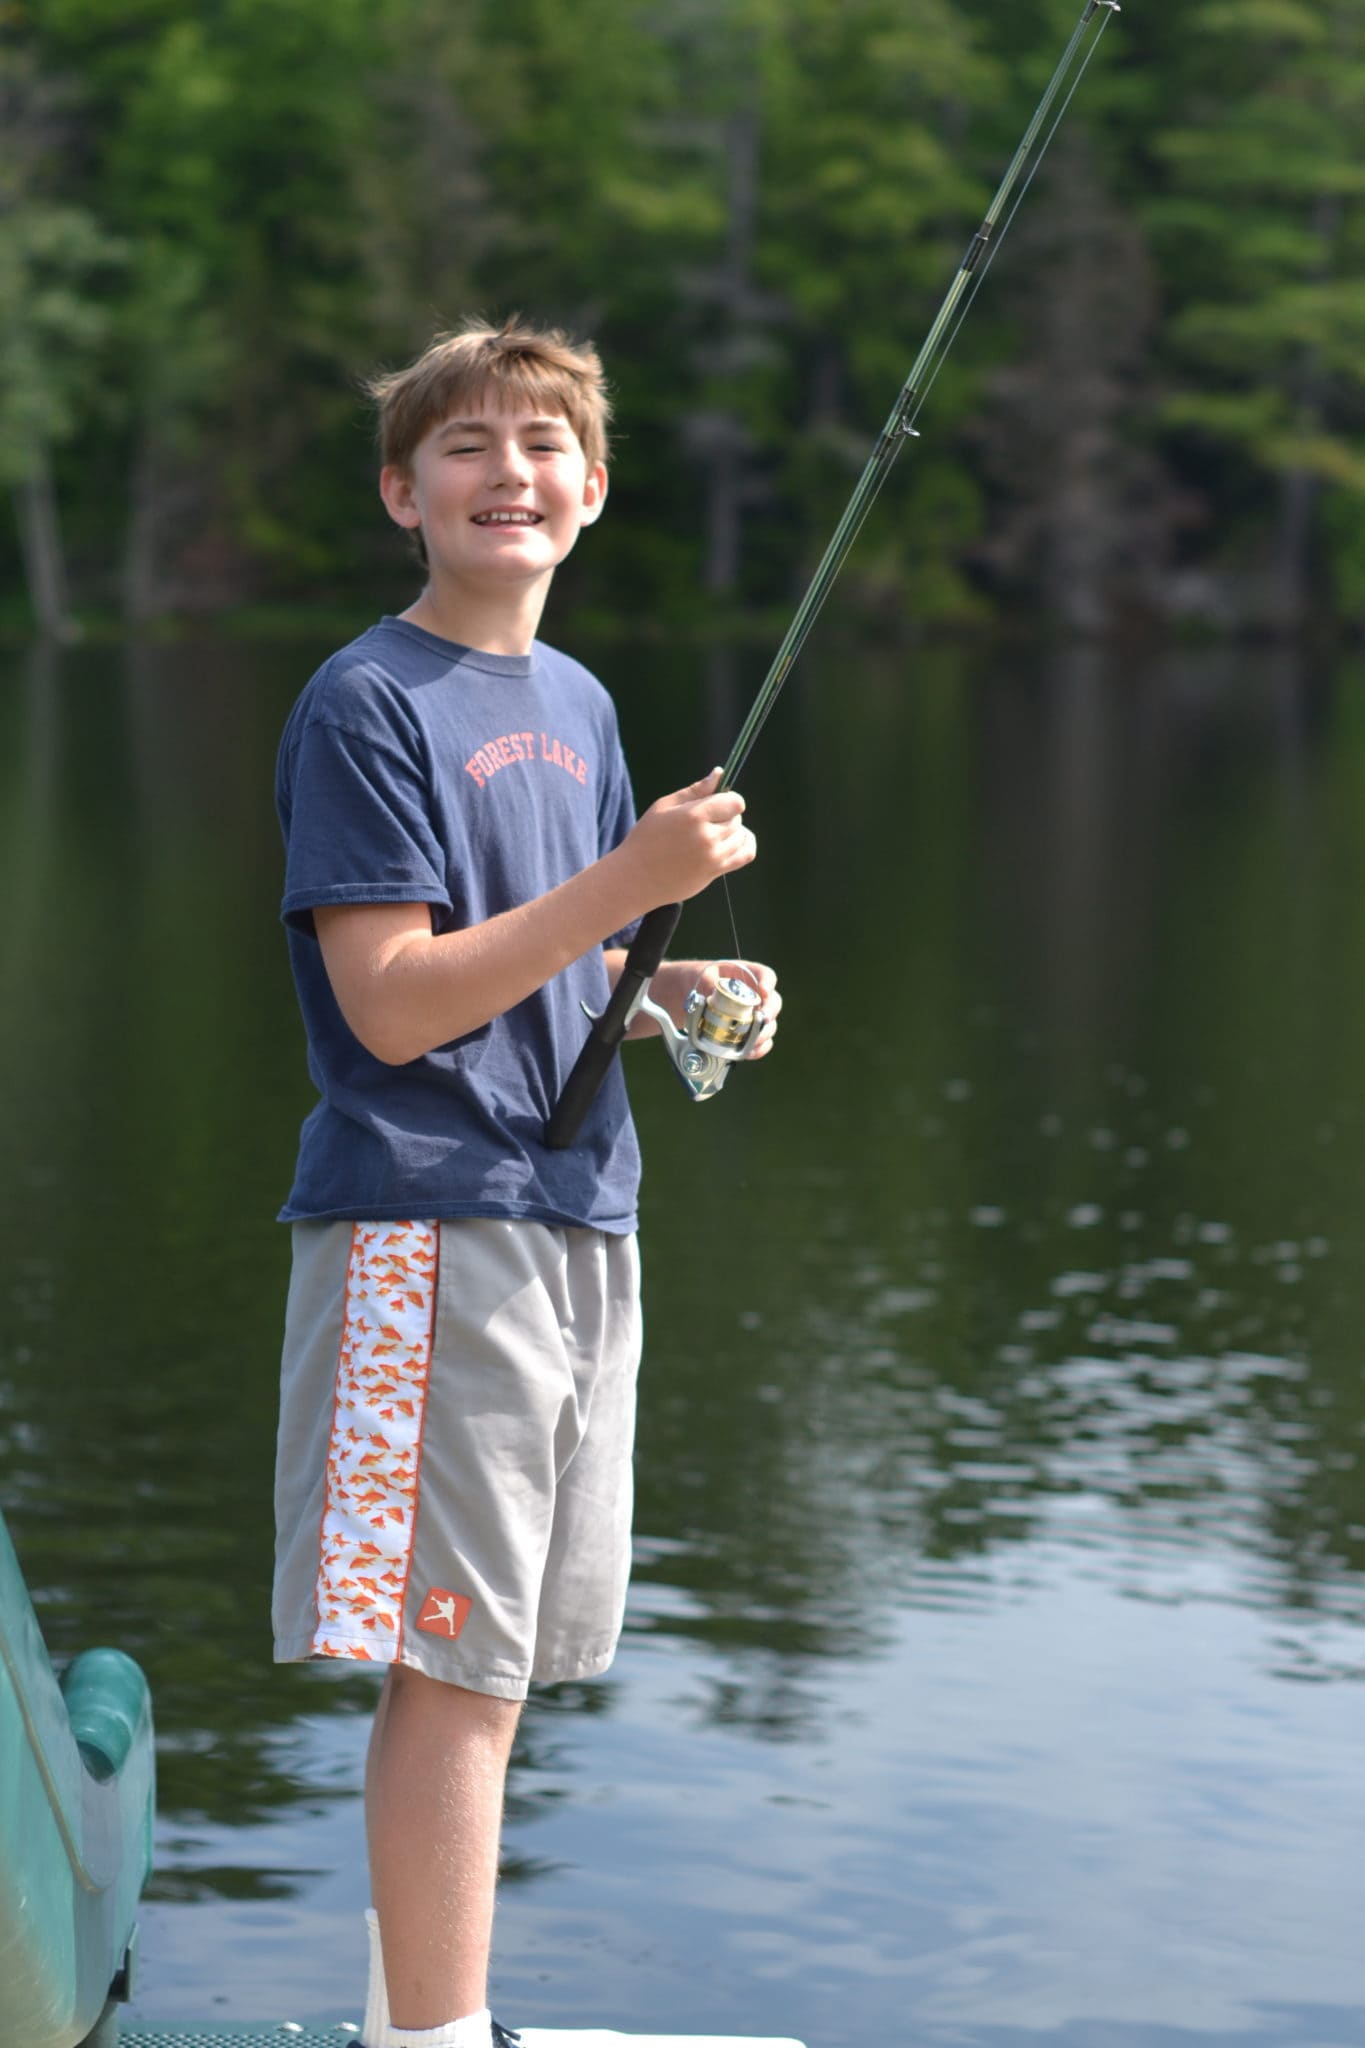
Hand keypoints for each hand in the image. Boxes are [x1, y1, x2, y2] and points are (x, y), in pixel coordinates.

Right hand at [621, 768, 755, 907]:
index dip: (730, 799)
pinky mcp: (714, 872)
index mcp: (693, 817)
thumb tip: (719, 773)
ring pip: (742, 836)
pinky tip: (733, 842)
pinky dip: (746, 844)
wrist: (635, 878)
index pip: (735, 803)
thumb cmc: (646, 838)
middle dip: (726, 815)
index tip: (719, 801)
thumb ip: (695, 790)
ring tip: (713, 832)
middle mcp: (706, 838)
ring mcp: (712, 858)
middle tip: (706, 820)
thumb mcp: (664, 807)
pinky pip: (745, 855)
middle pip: (737, 819)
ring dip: (733, 831)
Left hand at [646, 956, 781, 1058]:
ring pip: (770, 1025)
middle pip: (774, 1002)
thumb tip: (710, 995)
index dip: (768, 983)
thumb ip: (706, 982)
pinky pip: (761, 1042)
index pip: (766, 975)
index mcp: (747, 974)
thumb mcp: (699, 975)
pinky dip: (758, 1048)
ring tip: (754, 1039)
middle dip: (769, 1013)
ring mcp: (753, 1014)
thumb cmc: (697, 980)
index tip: (764, 992)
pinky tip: (750, 1051)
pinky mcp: (748, 1032)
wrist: (687, 997)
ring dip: (764, 1034)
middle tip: (761, 1020)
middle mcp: (755, 994)